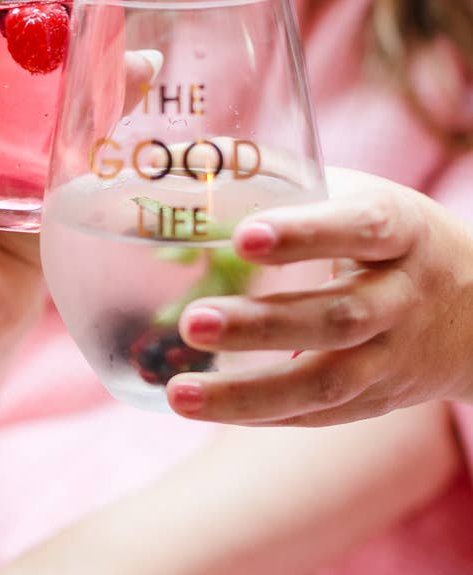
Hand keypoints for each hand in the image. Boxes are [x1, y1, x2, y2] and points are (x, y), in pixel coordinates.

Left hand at [166, 168, 472, 425]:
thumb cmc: (387, 236)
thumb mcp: (355, 195)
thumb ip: (278, 179)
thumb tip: (169, 158)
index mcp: (403, 231)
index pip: (363, 228)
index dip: (306, 233)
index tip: (244, 237)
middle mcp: (404, 297)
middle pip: (338, 317)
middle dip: (261, 325)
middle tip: (193, 323)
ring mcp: (394, 357)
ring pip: (326, 383)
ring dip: (248, 393)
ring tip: (179, 393)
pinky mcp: (377, 399)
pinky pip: (318, 416)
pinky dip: (259, 414)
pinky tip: (203, 407)